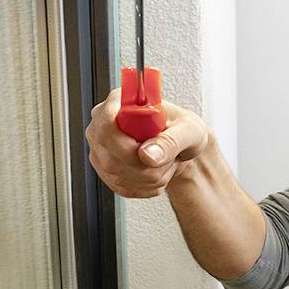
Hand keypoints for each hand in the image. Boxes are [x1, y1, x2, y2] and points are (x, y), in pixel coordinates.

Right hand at [85, 88, 210, 198]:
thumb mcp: (189, 130)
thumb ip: (170, 141)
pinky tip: (156, 173)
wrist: (181, 146)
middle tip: (168, 159)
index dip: (126, 145)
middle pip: (111, 157)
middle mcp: (103, 123)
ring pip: (117, 175)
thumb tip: (148, 155)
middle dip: (145, 168)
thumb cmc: (183, 129)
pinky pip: (121, 187)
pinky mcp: (104, 169)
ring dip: (149, 178)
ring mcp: (100, 148)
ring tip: (165, 163)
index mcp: (120, 102)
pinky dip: (144, 187)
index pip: (106, 124)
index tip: (148, 152)